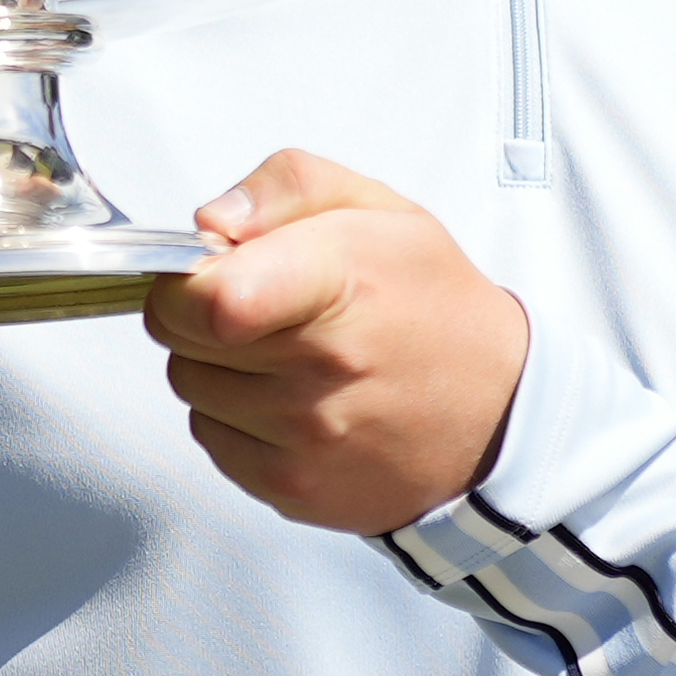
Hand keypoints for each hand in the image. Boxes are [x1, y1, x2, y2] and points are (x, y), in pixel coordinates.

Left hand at [140, 149, 527, 532]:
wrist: (496, 413)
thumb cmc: (432, 306)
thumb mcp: (378, 209)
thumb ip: (285, 187)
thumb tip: (210, 221)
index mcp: (338, 285)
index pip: (211, 298)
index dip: (186, 278)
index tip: (210, 268)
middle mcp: (321, 370)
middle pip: (179, 336)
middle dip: (199, 310)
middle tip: (257, 304)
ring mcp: (307, 438)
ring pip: (189, 386)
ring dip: (215, 364)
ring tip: (283, 353)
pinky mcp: (294, 488)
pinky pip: (211, 439)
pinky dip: (232, 416)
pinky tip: (288, 399)